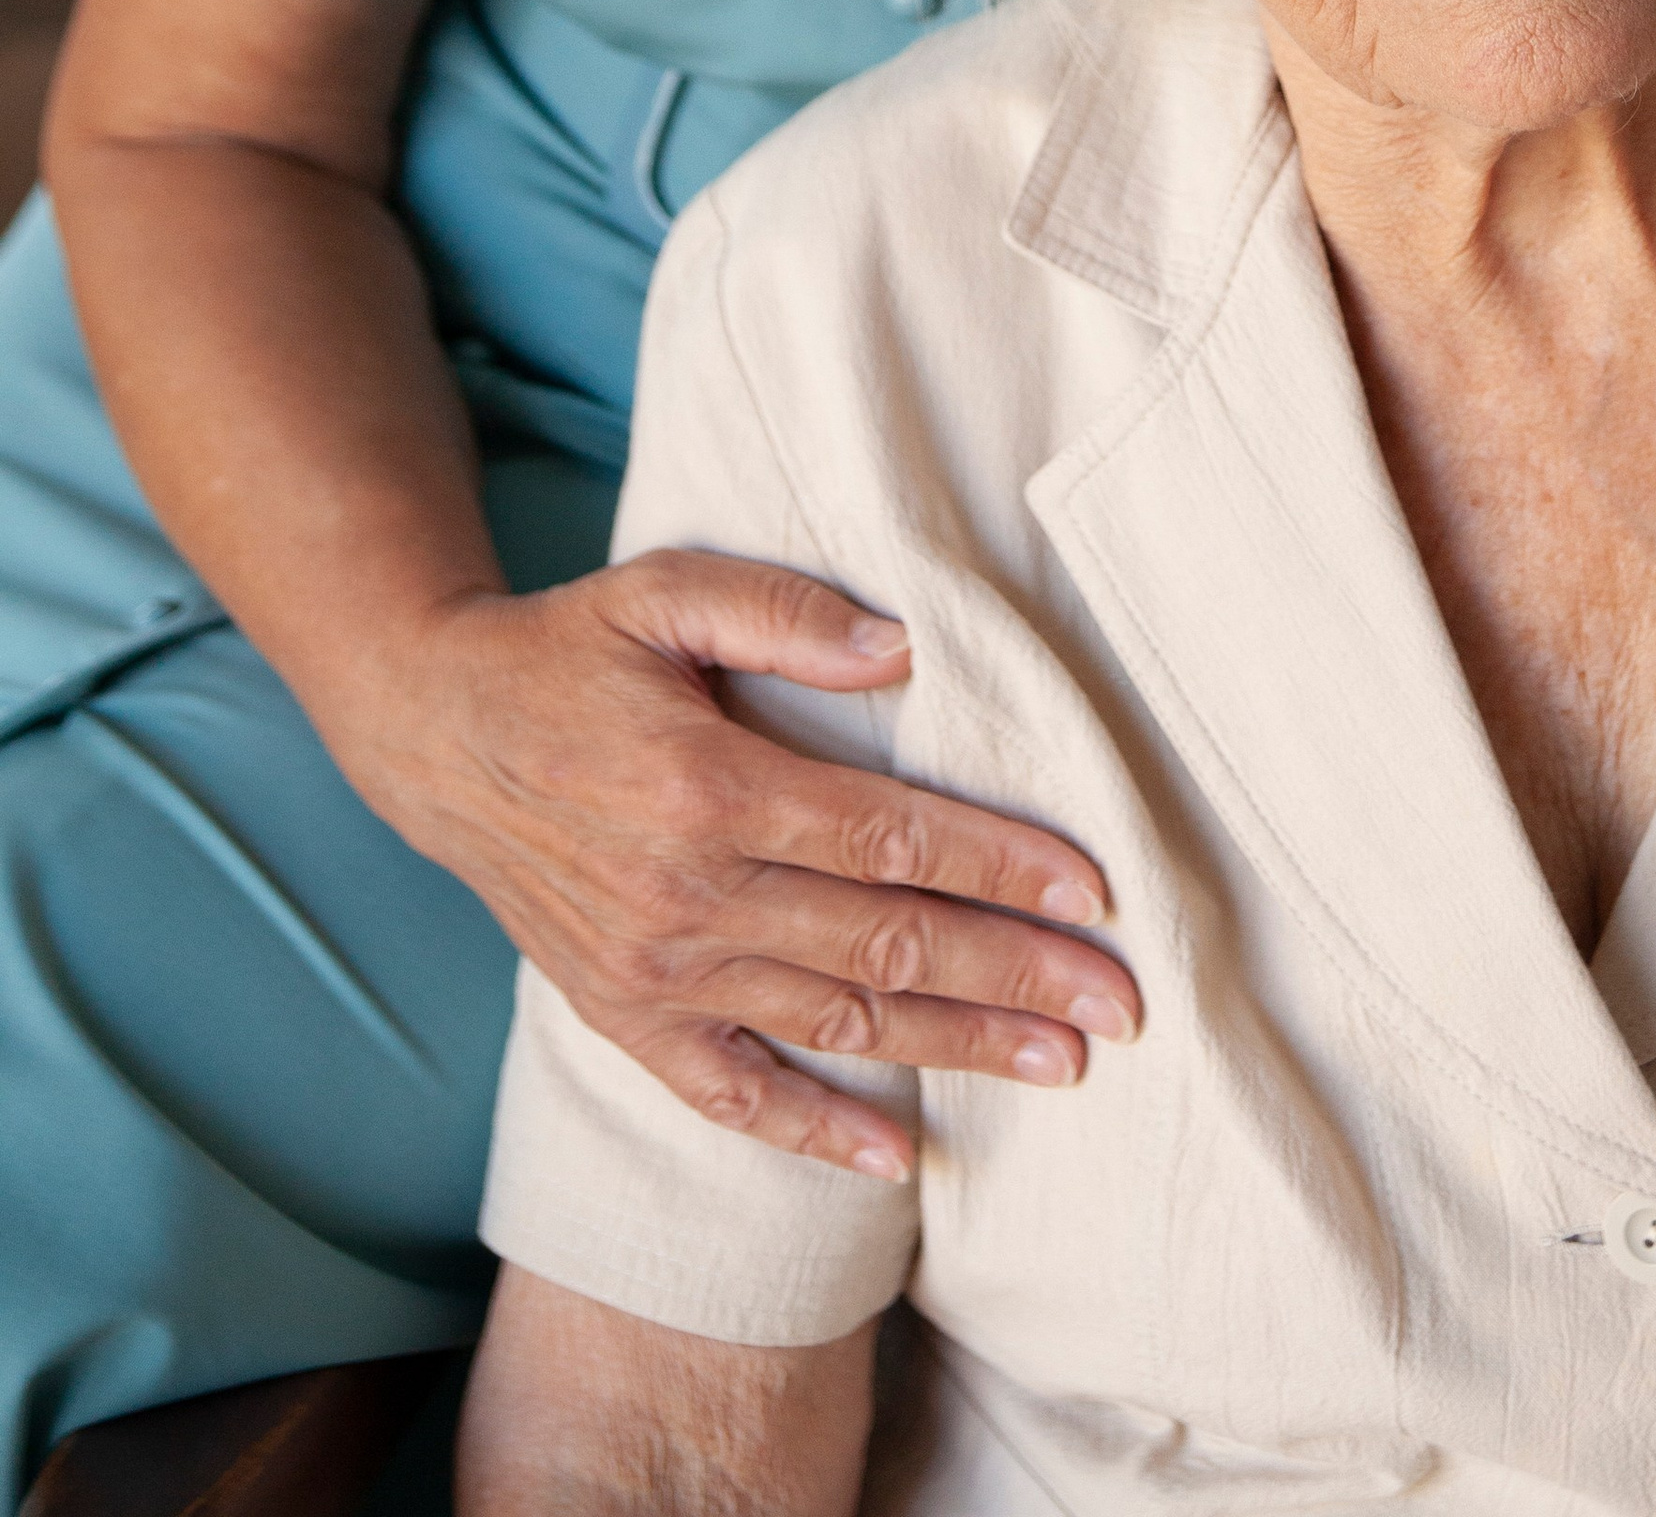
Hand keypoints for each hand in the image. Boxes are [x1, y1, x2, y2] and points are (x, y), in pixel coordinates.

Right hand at [345, 555, 1139, 1178]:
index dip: (1000, 863)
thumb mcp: (663, 591)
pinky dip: (816, 1132)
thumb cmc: (569, 652)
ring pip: (837, 1021)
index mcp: (709, 788)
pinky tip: (899, 1160)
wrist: (437, 735)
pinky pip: (732, 1093)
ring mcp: (656, 972)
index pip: (891, 839)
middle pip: (886, 945)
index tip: (1094, 889)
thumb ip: (780, 611)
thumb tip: (899, 649)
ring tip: (1062, 1065)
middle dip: (1017, 975)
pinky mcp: (625, 1018)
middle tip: (1122, 1004)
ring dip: (958, 1048)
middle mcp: (688, 896)